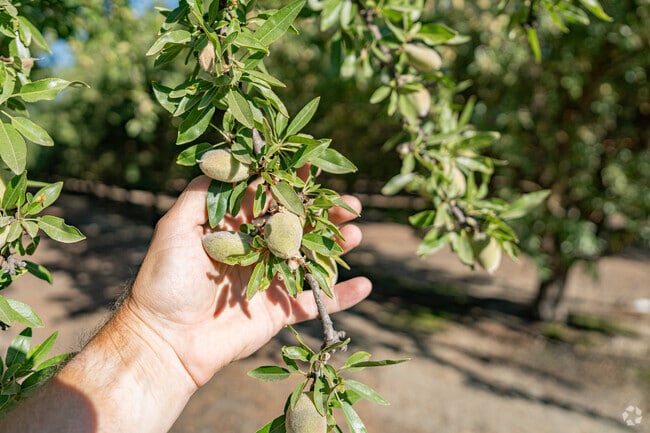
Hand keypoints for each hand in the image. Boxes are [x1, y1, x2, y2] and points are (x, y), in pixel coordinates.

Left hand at [124, 175, 371, 387]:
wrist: (167, 340)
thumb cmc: (166, 280)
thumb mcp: (176, 227)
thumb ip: (202, 194)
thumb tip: (226, 160)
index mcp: (237, 228)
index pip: (272, 200)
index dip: (294, 185)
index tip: (317, 170)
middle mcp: (258, 250)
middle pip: (300, 228)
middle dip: (327, 215)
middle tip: (352, 206)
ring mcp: (271, 280)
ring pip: (312, 260)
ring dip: (338, 247)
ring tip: (357, 234)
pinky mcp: (280, 311)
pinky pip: (315, 302)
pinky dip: (340, 296)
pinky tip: (365, 285)